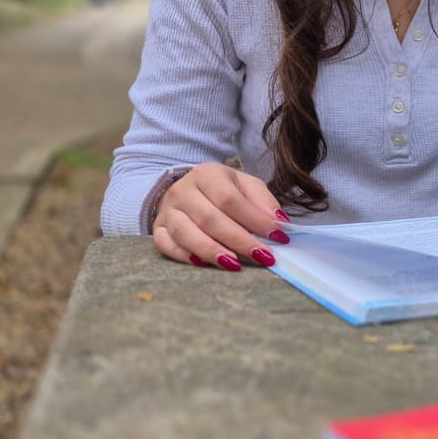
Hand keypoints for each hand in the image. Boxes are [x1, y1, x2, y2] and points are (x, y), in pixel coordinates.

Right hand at [151, 162, 289, 270]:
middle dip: (239, 240)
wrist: (188, 189)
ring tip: (235, 264)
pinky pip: (165, 244)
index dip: (254, 219)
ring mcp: (167, 210)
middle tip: (263, 256)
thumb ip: (263, 201)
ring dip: (211, 250)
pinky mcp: (158, 228)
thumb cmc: (224, 190)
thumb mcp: (246, 186)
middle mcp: (183, 190)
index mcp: (207, 174)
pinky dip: (183, 255)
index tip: (278, 236)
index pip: (230, 199)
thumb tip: (280, 223)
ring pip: (184, 232)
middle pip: (209, 218)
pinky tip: (203, 264)